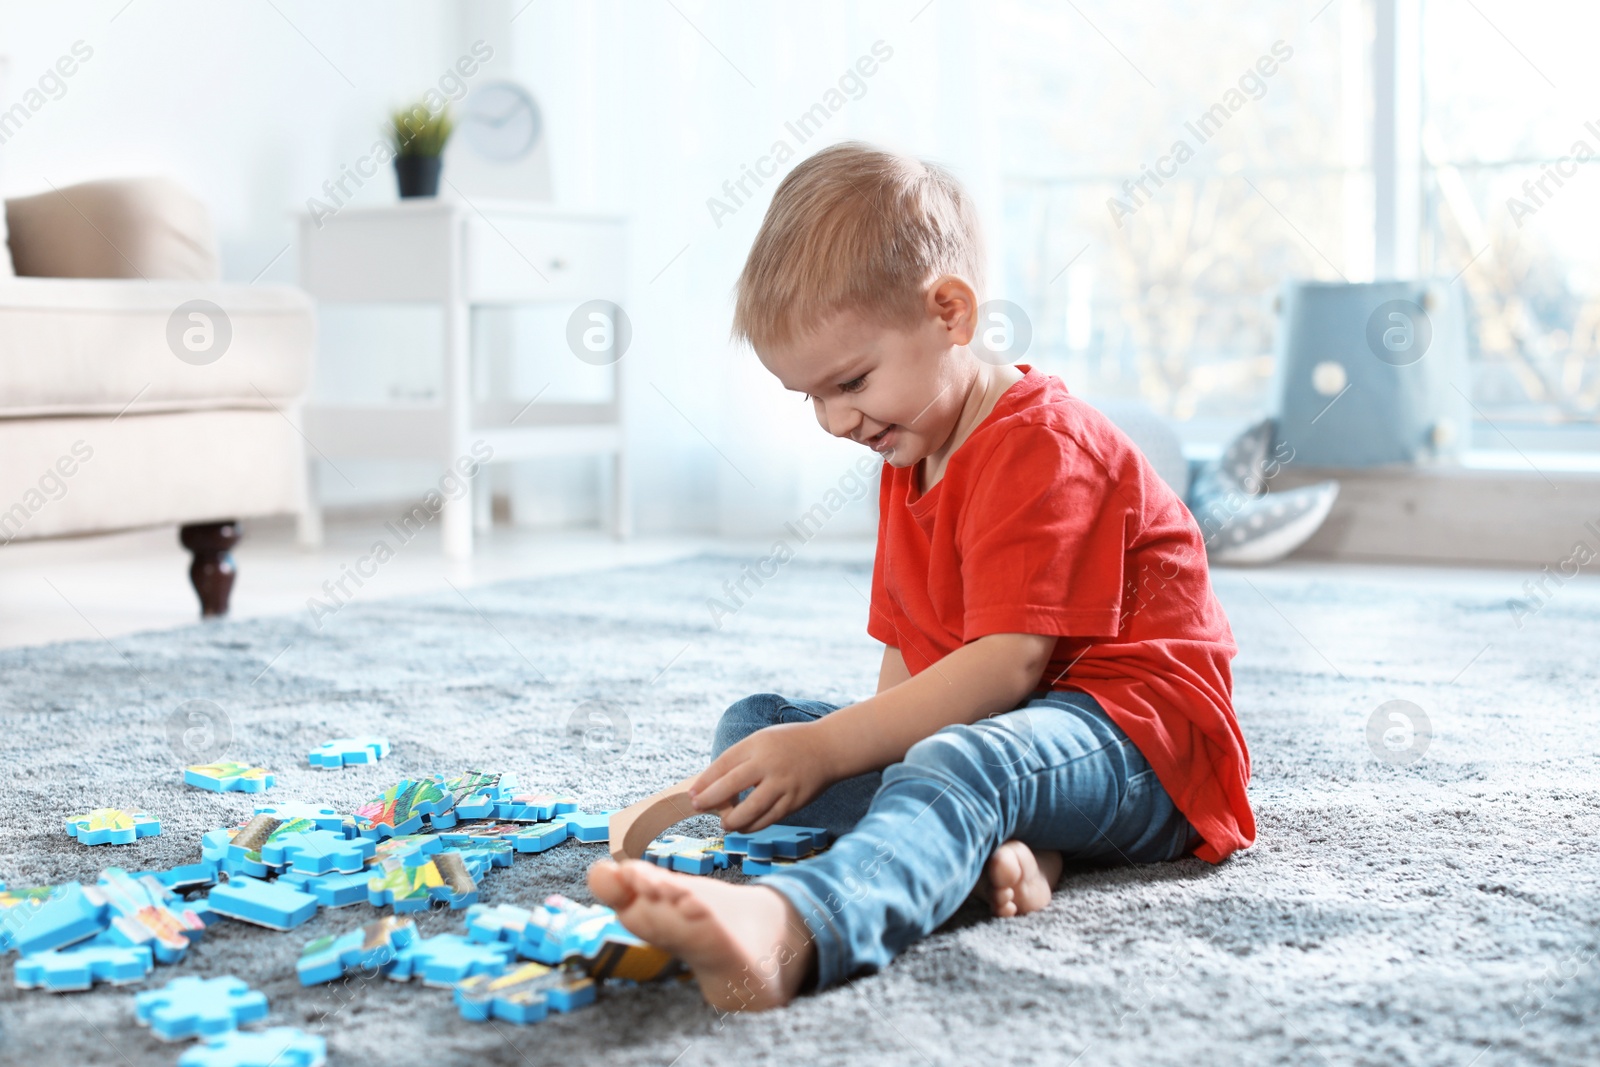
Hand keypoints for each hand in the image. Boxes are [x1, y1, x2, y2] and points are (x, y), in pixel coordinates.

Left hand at [689, 720, 839, 832]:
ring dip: (731, 820)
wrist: (828, 748)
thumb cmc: (788, 744)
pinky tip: (743, 826)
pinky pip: (767, 820)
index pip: (723, 764)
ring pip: (749, 810)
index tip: (692, 794)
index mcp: (757, 744)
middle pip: (731, 786)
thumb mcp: (761, 740)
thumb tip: (710, 785)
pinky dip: (751, 826)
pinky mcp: (793, 802)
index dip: (704, 782)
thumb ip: (738, 759)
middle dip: (710, 800)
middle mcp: (769, 764)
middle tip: (698, 807)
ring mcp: (782, 784)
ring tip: (724, 822)